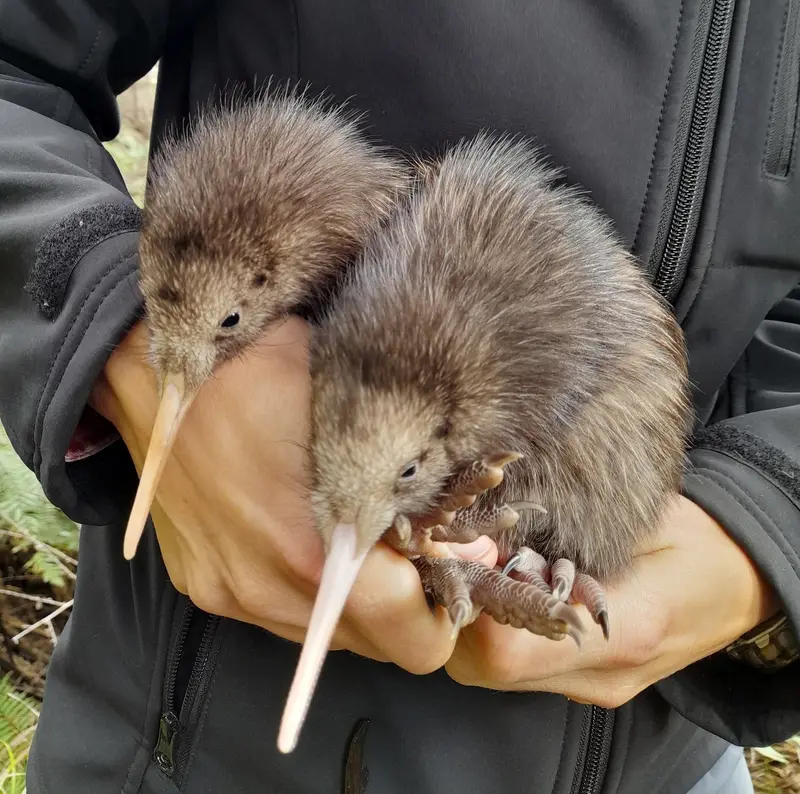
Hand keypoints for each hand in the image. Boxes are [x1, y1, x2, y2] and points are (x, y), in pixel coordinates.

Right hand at [90, 317, 497, 671]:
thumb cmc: (265, 368)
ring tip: (364, 539)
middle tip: (417, 548)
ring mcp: (229, 590)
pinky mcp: (203, 583)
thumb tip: (469, 536)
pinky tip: (309, 534)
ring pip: (325, 636)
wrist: (158, 366)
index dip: (446, 605)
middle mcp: (266, 588)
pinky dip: (309, 590)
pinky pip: (279, 612)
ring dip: (357, 602)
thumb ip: (414, 487)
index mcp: (313, 549)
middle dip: (407, 605)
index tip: (454, 561)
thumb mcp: (357, 406)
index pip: (412, 635)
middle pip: (373, 644)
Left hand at [445, 496, 777, 705]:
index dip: (470, 599)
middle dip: (458, 604)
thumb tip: (488, 525)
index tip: (463, 545)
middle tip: (456, 546)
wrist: (742, 579)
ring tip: (476, 556)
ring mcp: (592, 685)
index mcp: (627, 628)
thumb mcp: (642, 516)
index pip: (508, 650)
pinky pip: (516, 666)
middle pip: (485, 666)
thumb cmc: (693, 535)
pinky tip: (501, 577)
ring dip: (470, 614)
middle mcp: (602, 673)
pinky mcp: (585, 681)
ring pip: (490, 671)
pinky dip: (493, 624)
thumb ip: (569, 528)